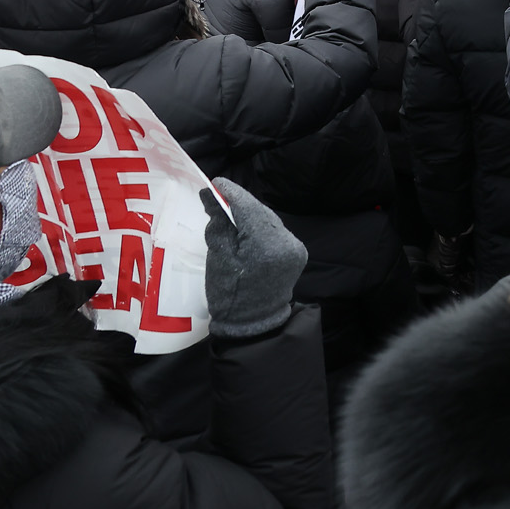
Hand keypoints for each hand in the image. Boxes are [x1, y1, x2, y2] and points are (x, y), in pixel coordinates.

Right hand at [200, 177, 307, 339]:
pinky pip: (275, 231)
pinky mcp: (296, 253)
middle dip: (240, 203)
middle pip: (261, 213)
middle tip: (218, 194)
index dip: (232, 194)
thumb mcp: (218, 259)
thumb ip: (219, 225)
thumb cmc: (230, 296)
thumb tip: (213, 197)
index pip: (249, 210)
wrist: (252, 325)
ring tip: (228, 207)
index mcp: (267, 247)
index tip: (216, 183)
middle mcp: (288, 243)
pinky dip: (259, 226)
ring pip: (268, 220)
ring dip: (250, 213)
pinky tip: (245, 224)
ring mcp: (295, 248)